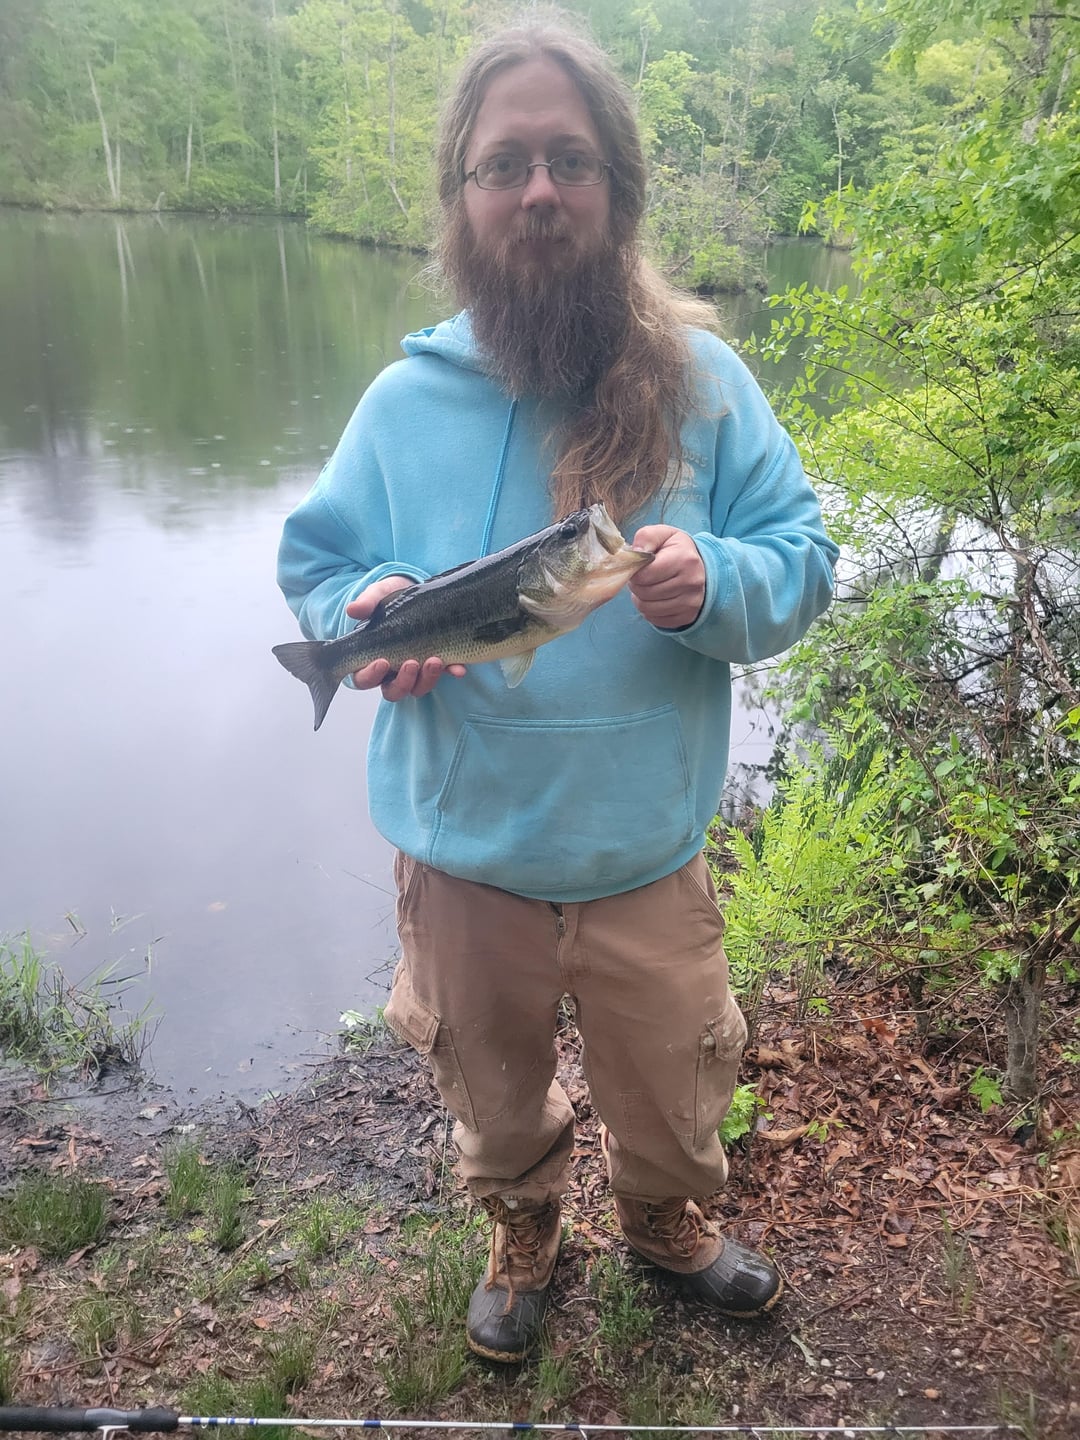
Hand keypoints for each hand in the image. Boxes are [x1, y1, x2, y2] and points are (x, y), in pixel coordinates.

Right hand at [345, 577, 466, 699]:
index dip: (371, 675)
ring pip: (417, 688)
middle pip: (392, 691)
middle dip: (403, 681)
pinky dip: (451, 672)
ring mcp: (416, 671)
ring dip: (426, 679)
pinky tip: (458, 668)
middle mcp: (392, 671)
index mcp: (370, 659)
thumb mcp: (379, 595)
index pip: (363, 678)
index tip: (381, 661)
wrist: (417, 589)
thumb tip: (352, 610)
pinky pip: (444, 675)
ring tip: (435, 660)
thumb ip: (367, 603)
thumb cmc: (391, 598)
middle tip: (411, 663)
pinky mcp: (437, 664)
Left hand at [628, 526, 705, 628]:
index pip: (645, 574)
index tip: (639, 566)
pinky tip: (656, 598)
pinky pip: (655, 620)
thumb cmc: (677, 549)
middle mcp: (691, 582)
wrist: (701, 567)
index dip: (635, 571)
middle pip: (644, 593)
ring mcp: (691, 602)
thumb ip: (646, 537)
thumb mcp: (664, 534)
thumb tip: (634, 553)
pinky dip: (650, 611)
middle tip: (643, 577)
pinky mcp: (688, 617)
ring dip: (641, 599)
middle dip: (637, 585)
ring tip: (648, 587)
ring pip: (647, 609)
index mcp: (684, 559)